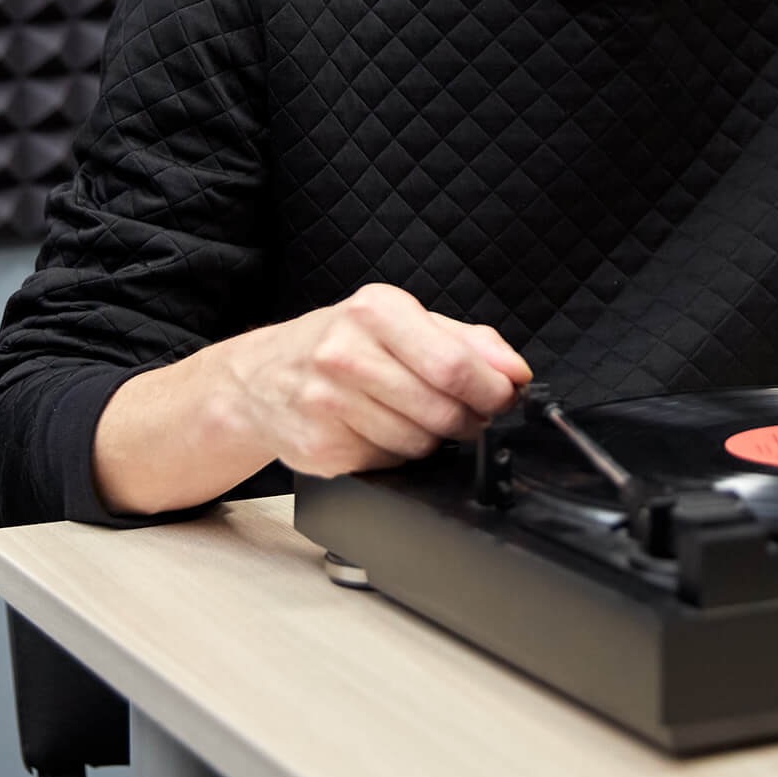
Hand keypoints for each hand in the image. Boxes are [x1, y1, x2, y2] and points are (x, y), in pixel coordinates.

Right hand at [223, 281, 532, 477]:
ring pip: (419, 444)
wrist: (261, 377)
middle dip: (470, 420)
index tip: (504, 397)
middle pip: (441, 410)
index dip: (492, 390)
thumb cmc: (344, 343)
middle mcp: (345, 353)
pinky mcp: (319, 449)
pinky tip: (380, 431)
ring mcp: (327, 404)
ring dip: (434, 439)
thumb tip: (516, 371)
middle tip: (470, 415)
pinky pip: (389, 465)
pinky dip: (398, 456)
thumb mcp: (405, 322)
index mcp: (376, 311)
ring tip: (416, 416)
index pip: (454, 364)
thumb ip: (469, 341)